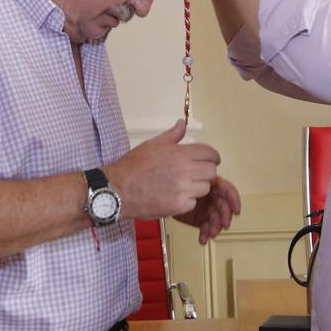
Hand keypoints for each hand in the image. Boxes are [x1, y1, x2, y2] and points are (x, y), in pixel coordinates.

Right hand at [105, 119, 220, 219]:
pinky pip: (193, 203)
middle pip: (211, 171)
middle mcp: (184, 171)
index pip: (209, 153)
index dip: (212, 156)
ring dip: (198, 186)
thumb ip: (172, 136)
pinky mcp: (178, 206)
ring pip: (205, 188)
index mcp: (179, 154)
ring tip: (184, 185)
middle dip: (206, 171)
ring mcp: (182, 190)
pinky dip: (187, 201)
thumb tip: (182, 124)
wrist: (117, 190)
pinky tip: (175, 196)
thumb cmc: (132, 168)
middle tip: (197, 173)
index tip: (211, 159)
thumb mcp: (152, 145)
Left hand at [174, 176, 241, 244]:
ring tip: (211, 232)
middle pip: (224, 206)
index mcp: (212, 184)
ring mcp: (207, 209)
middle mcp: (212, 197)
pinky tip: (204, 238)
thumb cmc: (174, 183)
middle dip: (225, 216)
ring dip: (216, 227)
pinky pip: (207, 228)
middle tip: (224, 224)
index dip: (234, 200)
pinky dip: (206, 234)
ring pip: (217, 219)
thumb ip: (197, 182)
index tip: (236, 210)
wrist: (163, 196)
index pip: (227, 190)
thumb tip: (206, 184)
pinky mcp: (202, 220)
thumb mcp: (186, 179)